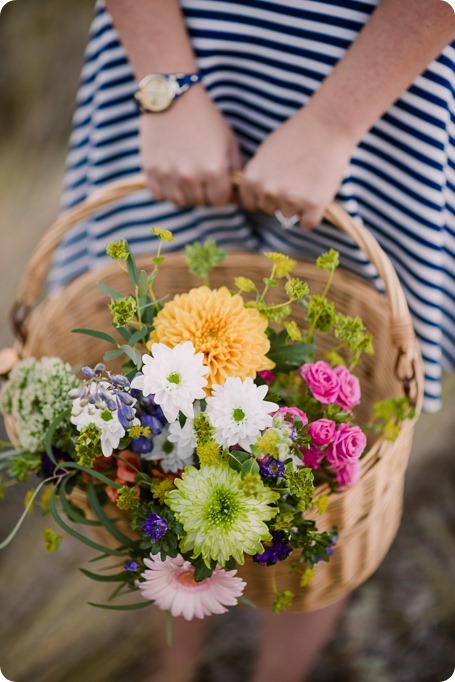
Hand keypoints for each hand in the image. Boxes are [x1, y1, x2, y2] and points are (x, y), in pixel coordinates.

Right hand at [140, 84, 241, 206]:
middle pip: (200, 203)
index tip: (219, 183)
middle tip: (202, 176)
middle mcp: (190, 177)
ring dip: (185, 193)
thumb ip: (234, 172)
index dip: (222, 194)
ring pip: (179, 202)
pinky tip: (171, 174)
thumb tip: (234, 195)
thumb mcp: (229, 143)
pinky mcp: (150, 171)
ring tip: (186, 176)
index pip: (221, 202)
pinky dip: (165, 189)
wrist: (173, 98)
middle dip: (204, 193)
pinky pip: (159, 195)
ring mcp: (168, 175)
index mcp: (213, 171)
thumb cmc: (206, 119)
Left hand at [238, 106, 355, 228]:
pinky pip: (308, 223)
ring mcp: (290, 199)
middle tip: (296, 179)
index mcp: (252, 180)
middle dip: (281, 200)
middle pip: (270, 211)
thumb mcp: (264, 153)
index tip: (275, 187)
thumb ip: (256, 176)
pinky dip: (314, 214)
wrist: (327, 126)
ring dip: (298, 206)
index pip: (250, 204)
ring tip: (308, 182)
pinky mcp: (313, 205)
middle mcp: (268, 192)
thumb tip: (249, 197)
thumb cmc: (296, 135)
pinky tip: (318, 194)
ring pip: (289, 216)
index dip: (262, 197)